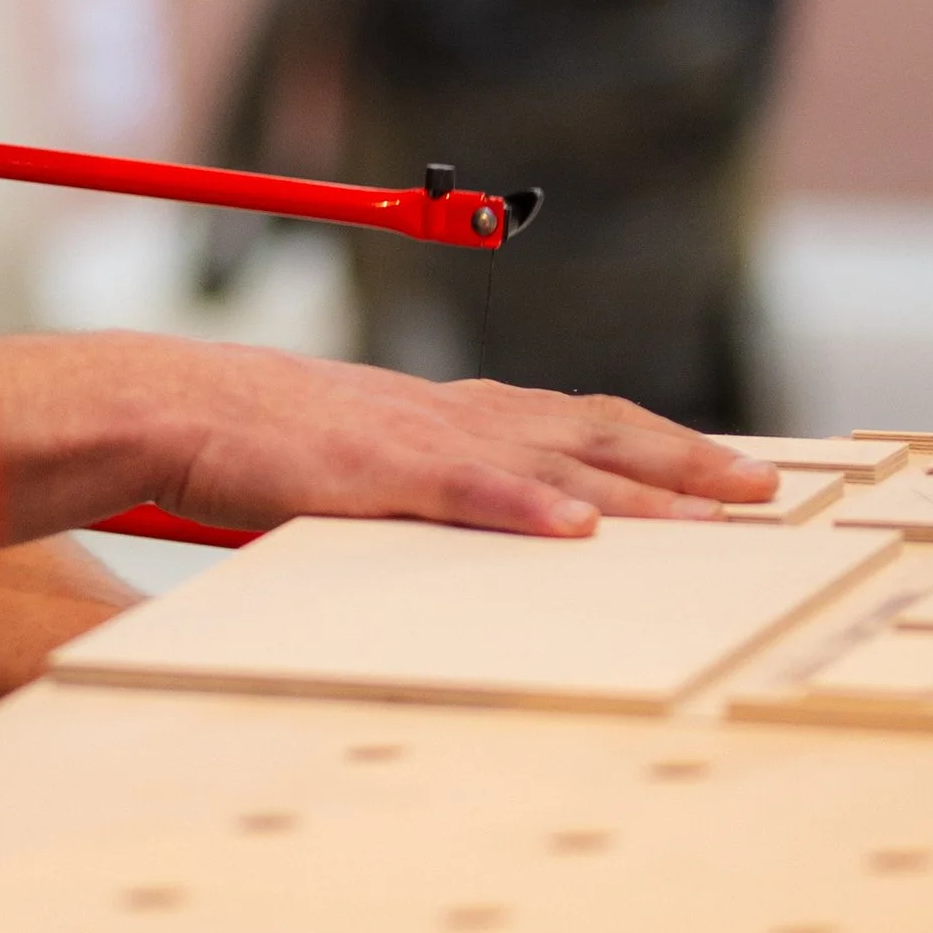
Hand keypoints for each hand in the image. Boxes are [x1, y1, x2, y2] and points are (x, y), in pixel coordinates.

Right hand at [146, 344, 777, 540]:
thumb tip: (471, 527)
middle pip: (591, 429)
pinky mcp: (371, 469)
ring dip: (638, 489)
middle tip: (765, 488)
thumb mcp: (352, 458)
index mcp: (448, 415)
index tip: (725, 466)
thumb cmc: (249, 439)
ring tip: (712, 516)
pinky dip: (525, 506)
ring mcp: (416, 439)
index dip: (656, 442)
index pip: (575, 420)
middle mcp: (450, 415)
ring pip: (551, 459)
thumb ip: (416, 486)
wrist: (167, 402)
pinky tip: (577, 530)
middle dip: (684, 459)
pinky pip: (463, 489)